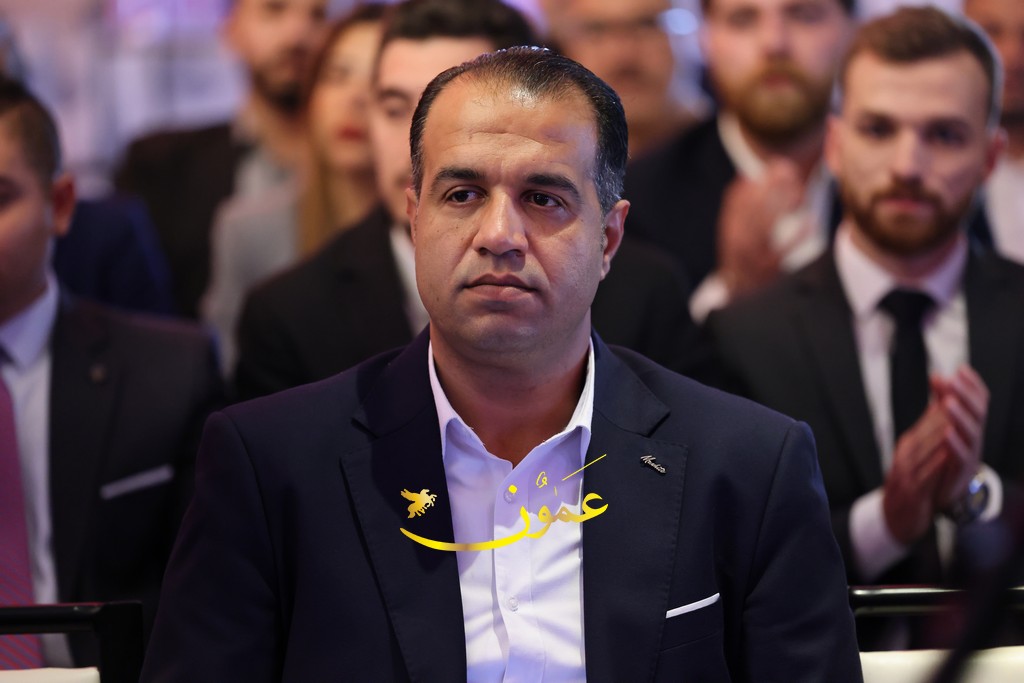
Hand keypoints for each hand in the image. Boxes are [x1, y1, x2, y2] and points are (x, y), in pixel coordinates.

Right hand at [717, 160, 801, 295]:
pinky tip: (811, 222)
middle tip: (791, 170)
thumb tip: (750, 177)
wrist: (738, 291)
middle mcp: (737, 241)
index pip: (736, 199)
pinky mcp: (768, 269)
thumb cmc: (742, 254)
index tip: (776, 164)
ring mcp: (752, 256)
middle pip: (752, 209)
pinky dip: (797, 236)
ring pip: (766, 227)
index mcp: (729, 228)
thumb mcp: (734, 231)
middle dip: (771, 187)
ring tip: (801, 191)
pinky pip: (783, 251)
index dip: (757, 180)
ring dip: (783, 206)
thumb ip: (740, 207)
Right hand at [883, 401, 954, 543]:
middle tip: (958, 398)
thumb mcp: (918, 455)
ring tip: (954, 421)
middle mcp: (906, 454)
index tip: (957, 387)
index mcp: (909, 444)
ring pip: (926, 450)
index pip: (929, 421)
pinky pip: (926, 474)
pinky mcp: (912, 490)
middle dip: (944, 414)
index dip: (944, 404)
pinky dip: (936, 463)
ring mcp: (907, 471)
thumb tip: (940, 403)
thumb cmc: (911, 483)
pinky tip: (947, 455)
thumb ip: (928, 430)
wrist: (895, 516)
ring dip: (940, 435)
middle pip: (928, 431)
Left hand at [930, 366, 988, 508]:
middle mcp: (975, 434)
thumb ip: (942, 401)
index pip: (979, 399)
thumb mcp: (945, 422)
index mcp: (972, 422)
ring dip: (960, 415)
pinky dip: (955, 442)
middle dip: (965, 394)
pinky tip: (946, 431)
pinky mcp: (963, 468)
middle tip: (952, 379)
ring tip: (948, 401)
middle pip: (977, 411)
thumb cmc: (948, 451)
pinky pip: (962, 454)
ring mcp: (972, 451)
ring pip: (972, 431)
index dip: (972, 384)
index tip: (961, 369)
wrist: (948, 487)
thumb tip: (937, 376)